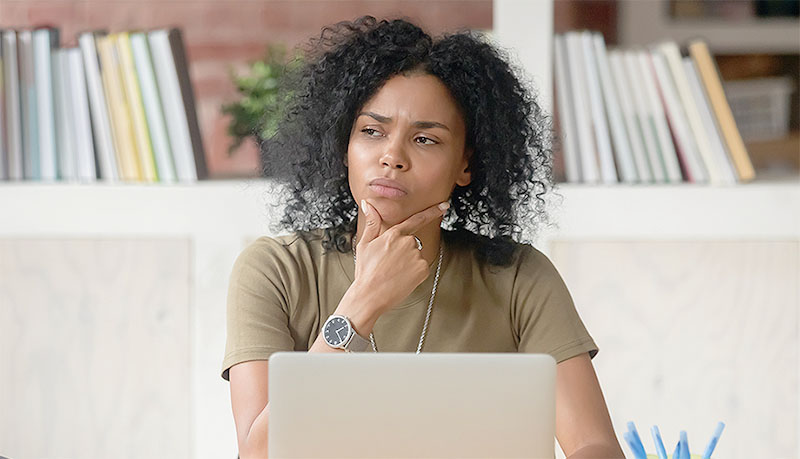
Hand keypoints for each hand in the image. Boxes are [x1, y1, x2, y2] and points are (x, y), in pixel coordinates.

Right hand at [350, 198, 448, 317]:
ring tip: (393, 272)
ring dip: (408, 262)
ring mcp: (416, 256)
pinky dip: (414, 273)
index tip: (444, 206)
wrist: (370, 295)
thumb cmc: (366, 271)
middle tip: (389, 263)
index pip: (416, 219)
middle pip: (412, 243)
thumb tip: (369, 205)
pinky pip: (421, 267)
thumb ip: (372, 223)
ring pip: (416, 256)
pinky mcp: (422, 269)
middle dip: (404, 251)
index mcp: (393, 234)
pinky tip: (401, 277)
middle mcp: (407, 243)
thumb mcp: (364, 244)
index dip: (432, 211)